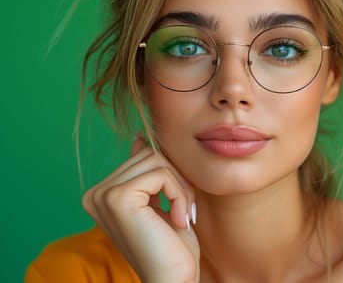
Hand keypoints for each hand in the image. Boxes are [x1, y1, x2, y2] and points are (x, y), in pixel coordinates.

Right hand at [83, 134, 199, 282]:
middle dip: (177, 180)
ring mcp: (102, 195)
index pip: (143, 157)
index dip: (169, 176)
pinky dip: (179, 195)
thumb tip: (138, 138)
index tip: (177, 205)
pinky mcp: (117, 198)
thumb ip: (146, 173)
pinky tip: (178, 220)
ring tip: (181, 217)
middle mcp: (95, 194)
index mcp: (101, 194)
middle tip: (184, 212)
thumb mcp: (160, 202)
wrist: (172, 279)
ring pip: (157, 162)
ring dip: (180, 188)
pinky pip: (161, 174)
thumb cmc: (171, 248)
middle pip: (150, 155)